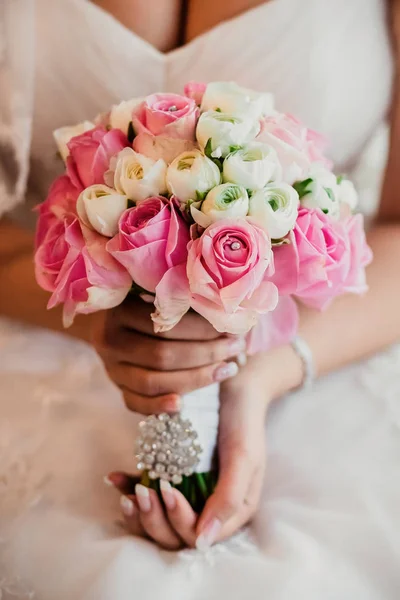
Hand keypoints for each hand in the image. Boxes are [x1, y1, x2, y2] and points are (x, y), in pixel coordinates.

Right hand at [92, 296, 245, 414]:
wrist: (106, 316)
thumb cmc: (142, 298)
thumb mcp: (155, 290)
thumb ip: (183, 298)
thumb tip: (229, 310)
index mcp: (119, 310)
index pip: (166, 325)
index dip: (202, 330)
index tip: (231, 328)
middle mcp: (110, 340)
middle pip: (162, 356)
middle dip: (206, 354)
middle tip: (235, 348)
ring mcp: (111, 367)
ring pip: (151, 383)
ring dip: (195, 379)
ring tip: (227, 369)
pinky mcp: (117, 387)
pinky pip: (135, 403)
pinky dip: (157, 407)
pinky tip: (182, 405)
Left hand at [105, 353, 273, 549]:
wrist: (232, 386)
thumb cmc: (243, 421)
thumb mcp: (243, 458)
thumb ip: (228, 499)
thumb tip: (202, 542)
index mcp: (232, 511)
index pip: (199, 536)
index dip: (180, 521)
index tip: (168, 491)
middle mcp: (209, 507)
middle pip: (175, 534)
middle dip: (155, 519)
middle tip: (145, 494)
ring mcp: (188, 492)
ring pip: (157, 519)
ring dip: (140, 512)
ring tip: (128, 495)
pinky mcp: (172, 474)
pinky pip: (148, 489)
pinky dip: (129, 487)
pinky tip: (115, 477)